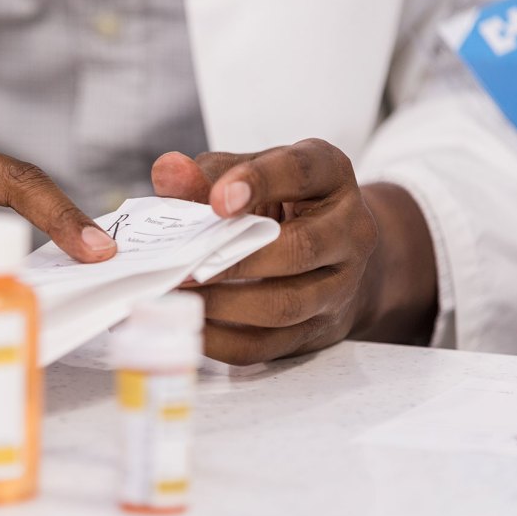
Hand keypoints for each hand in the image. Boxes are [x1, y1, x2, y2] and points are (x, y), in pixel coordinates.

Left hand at [152, 140, 379, 364]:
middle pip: (299, 248)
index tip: (217, 201)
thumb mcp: (250, 172)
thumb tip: (167, 172)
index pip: (302, 171)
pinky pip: (268, 344)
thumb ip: (207, 173)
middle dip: (234, 261)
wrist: (330, 255)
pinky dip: (222, 340)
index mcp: (330, 175)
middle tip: (182, 266)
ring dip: (224, 304)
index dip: (259, 182)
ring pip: (285, 304)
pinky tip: (189, 325)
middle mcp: (348, 229)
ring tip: (178, 295)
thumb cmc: (279, 203)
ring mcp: (340, 284)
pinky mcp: (318, 328)